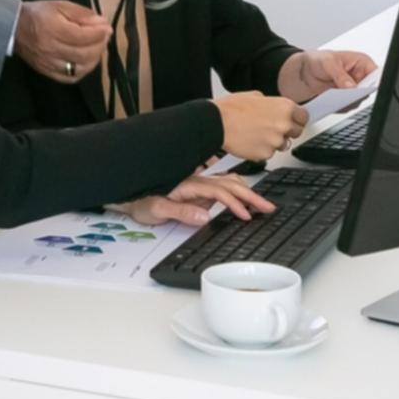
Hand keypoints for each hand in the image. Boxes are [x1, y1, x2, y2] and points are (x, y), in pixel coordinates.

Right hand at [14, 0, 111, 83]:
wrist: (14, 28)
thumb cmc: (39, 14)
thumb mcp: (61, 6)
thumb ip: (83, 14)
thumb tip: (102, 24)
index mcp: (53, 29)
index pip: (83, 36)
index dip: (99, 33)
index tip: (107, 27)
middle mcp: (51, 49)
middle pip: (84, 54)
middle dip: (100, 45)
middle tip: (105, 36)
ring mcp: (49, 63)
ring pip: (80, 68)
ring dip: (94, 59)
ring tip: (97, 47)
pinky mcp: (47, 72)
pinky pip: (71, 78)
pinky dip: (83, 71)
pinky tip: (86, 61)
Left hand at [109, 173, 275, 226]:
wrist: (130, 194)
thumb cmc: (141, 201)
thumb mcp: (156, 209)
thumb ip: (180, 212)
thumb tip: (204, 216)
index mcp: (189, 185)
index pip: (219, 192)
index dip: (234, 203)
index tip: (247, 215)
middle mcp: (197, 182)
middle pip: (230, 185)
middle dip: (251, 196)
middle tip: (268, 207)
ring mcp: (199, 185)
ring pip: (229, 184)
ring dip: (247, 192)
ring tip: (262, 204)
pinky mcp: (199, 191)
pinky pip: (223, 188)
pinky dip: (238, 192)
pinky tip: (245, 199)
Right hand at [212, 91, 307, 160]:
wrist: (216, 123)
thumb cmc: (231, 109)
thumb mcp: (256, 96)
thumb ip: (272, 104)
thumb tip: (275, 108)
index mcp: (284, 107)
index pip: (304, 117)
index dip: (297, 119)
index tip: (293, 121)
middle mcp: (284, 125)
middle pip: (296, 133)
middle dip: (286, 131)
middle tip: (271, 127)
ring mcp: (275, 141)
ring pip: (282, 145)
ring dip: (273, 141)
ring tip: (256, 133)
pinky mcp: (265, 154)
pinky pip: (268, 154)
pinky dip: (261, 150)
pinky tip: (250, 141)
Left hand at [277, 50, 377, 101]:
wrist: (297, 73)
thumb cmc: (314, 60)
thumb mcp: (327, 62)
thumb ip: (340, 74)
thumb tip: (351, 86)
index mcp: (361, 63)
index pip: (376, 74)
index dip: (374, 82)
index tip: (366, 88)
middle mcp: (358, 78)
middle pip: (368, 90)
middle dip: (359, 94)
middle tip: (348, 95)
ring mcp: (350, 91)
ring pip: (357, 101)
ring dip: (347, 101)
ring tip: (335, 98)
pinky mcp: (342, 101)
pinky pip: (345, 108)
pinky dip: (338, 107)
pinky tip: (330, 102)